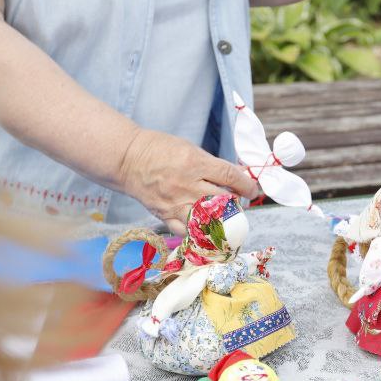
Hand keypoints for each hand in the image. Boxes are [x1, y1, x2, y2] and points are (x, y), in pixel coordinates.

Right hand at [117, 128, 256, 233]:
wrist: (127, 160)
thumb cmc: (160, 150)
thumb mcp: (191, 149)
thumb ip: (214, 165)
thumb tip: (239, 174)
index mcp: (195, 164)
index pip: (231, 177)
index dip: (247, 185)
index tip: (252, 189)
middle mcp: (187, 185)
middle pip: (224, 201)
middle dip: (237, 203)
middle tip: (237, 202)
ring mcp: (176, 203)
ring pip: (209, 220)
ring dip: (222, 220)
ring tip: (225, 215)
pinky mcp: (165, 215)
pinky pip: (187, 231)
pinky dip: (200, 231)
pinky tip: (205, 226)